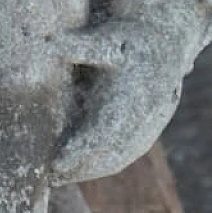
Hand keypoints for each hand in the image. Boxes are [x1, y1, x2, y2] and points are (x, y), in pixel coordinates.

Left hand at [52, 9, 203, 184]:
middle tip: (48, 177)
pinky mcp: (151, 128)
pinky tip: (84, 166)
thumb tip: (45, 44)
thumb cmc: (129, 36)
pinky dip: (106, 164)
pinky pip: (127, 154)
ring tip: (60, 176)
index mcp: (130, 99)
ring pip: (118, 158)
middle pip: (108, 155)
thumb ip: (77, 45)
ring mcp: (150, 126)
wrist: (166, 35)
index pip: (100, 136)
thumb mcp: (105, 37)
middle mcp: (143, 118)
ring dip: (90, 170)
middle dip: (79, 169)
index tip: (54, 164)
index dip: (78, 153)